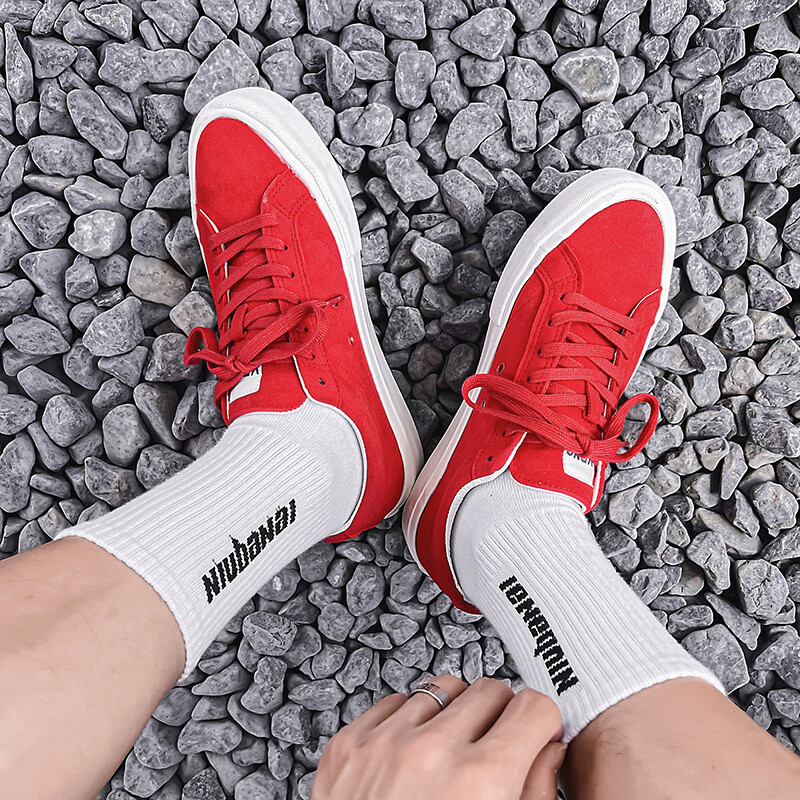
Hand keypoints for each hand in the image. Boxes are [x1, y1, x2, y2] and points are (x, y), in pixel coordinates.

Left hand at [312, 674, 564, 799]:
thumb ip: (536, 791)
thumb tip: (549, 747)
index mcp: (481, 782)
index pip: (532, 705)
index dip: (539, 722)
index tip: (535, 733)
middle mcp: (431, 753)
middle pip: (490, 689)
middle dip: (501, 715)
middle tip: (496, 746)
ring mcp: (383, 744)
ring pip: (442, 689)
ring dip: (453, 716)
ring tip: (450, 755)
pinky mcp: (348, 746)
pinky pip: (395, 702)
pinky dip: (410, 722)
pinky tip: (414, 756)